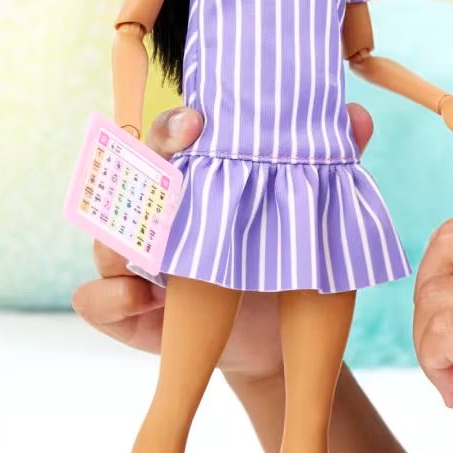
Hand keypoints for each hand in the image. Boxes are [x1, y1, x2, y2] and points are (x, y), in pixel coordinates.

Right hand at [70, 101, 376, 381]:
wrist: (279, 335)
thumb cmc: (285, 256)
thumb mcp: (308, 216)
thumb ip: (332, 165)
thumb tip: (357, 117)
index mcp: (195, 178)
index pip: (173, 140)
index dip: (178, 127)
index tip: (199, 122)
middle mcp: (157, 210)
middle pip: (132, 178)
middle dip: (147, 167)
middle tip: (170, 168)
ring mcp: (133, 259)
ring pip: (106, 234)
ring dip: (121, 235)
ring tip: (146, 244)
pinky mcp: (123, 309)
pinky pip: (96, 299)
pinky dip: (109, 298)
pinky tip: (139, 299)